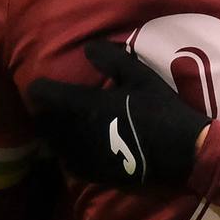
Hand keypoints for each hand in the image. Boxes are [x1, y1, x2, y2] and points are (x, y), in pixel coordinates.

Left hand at [27, 40, 208, 188]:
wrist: (180, 149)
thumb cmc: (160, 109)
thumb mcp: (141, 77)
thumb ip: (112, 59)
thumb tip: (87, 47)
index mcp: (86, 104)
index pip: (44, 95)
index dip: (39, 88)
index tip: (41, 85)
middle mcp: (77, 130)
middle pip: (43, 122)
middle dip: (42, 113)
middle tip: (50, 106)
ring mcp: (83, 154)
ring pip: (52, 144)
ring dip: (51, 135)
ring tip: (59, 128)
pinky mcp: (93, 173)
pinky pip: (68, 164)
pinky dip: (66, 156)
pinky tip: (75, 150)